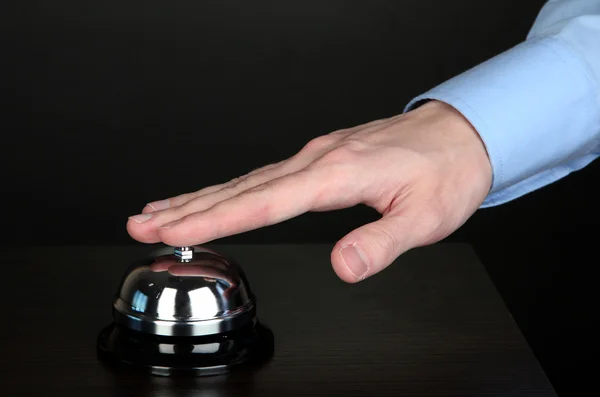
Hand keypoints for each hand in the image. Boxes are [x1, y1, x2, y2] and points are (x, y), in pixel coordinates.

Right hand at [127, 101, 491, 282]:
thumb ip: (381, 243)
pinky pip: (264, 176)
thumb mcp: (425, 217)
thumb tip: (342, 266)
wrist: (461, 135)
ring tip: (160, 210)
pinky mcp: (321, 158)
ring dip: (200, 197)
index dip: (214, 220)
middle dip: (187, 208)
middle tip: (140, 222)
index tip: (173, 231)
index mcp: (337, 174)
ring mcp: (317, 156)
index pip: (263, 203)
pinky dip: (232, 189)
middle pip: (240, 189)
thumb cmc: (445, 173)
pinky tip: (219, 197)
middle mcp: (318, 160)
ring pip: (246, 180)